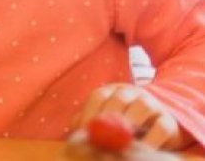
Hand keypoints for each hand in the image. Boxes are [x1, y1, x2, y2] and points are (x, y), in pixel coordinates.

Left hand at [73, 83, 192, 149]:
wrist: (156, 132)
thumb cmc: (122, 129)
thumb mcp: (103, 126)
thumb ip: (89, 128)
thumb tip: (75, 137)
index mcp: (112, 92)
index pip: (99, 96)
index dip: (90, 112)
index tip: (84, 131)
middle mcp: (132, 94)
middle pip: (119, 99)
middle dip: (110, 117)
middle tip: (103, 136)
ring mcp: (152, 105)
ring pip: (142, 108)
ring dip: (131, 124)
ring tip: (123, 142)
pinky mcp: (169, 121)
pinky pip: (161, 128)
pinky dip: (151, 140)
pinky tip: (143, 150)